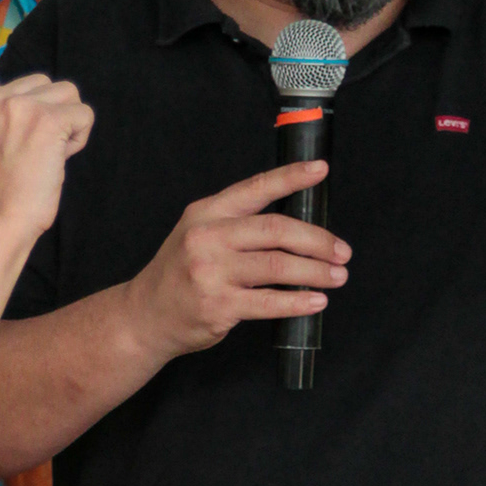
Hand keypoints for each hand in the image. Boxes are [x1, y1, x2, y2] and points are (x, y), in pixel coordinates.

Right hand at [0, 0, 93, 246]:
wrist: (4, 221)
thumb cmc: (9, 190)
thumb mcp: (0, 141)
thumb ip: (15, 113)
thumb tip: (53, 101)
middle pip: (52, 84)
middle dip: (56, 116)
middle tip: (34, 153)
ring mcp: (19, 107)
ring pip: (72, 98)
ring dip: (70, 128)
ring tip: (45, 157)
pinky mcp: (44, 120)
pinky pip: (84, 116)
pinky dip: (80, 139)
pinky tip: (56, 160)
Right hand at [126, 161, 352, 360]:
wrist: (145, 315)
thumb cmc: (179, 275)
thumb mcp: (198, 234)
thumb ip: (237, 225)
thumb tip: (296, 226)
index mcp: (207, 213)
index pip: (255, 188)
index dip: (290, 177)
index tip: (319, 170)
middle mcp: (208, 238)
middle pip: (276, 230)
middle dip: (317, 240)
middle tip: (341, 251)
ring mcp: (211, 272)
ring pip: (278, 266)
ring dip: (315, 272)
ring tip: (337, 276)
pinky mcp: (218, 305)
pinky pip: (269, 303)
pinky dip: (298, 302)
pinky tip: (315, 301)